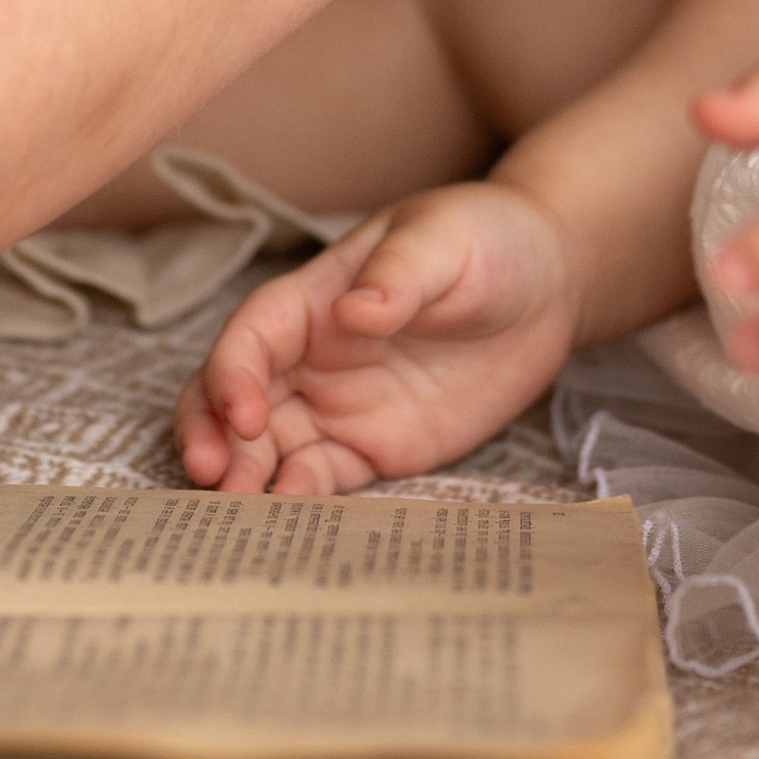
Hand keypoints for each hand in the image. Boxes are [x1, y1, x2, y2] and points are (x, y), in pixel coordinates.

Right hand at [173, 183, 579, 494]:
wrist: (547, 286)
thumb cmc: (488, 241)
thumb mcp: (446, 240)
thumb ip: (401, 274)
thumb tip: (355, 311)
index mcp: (316, 299)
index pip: (252, 336)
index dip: (231, 374)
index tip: (243, 415)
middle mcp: (314, 357)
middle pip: (235, 397)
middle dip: (211, 435)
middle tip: (211, 478)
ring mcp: (341, 407)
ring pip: (267, 448)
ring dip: (244, 478)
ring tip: (240, 515)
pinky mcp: (375, 448)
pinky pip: (322, 479)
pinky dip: (299, 500)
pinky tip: (294, 518)